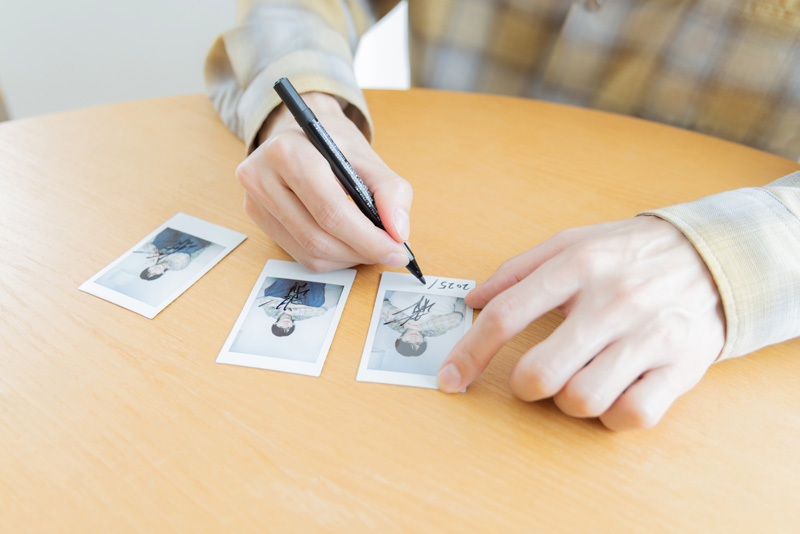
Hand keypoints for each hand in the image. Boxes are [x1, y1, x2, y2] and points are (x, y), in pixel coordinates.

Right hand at [236, 92, 412, 271]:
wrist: (303, 133)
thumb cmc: (334, 144)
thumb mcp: (369, 157)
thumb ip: (391, 191)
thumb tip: (398, 233)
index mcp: (288, 151)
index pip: (330, 210)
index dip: (367, 238)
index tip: (397, 250)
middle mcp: (261, 175)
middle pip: (317, 236)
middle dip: (361, 251)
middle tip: (390, 253)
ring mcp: (254, 199)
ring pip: (309, 251)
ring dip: (348, 258)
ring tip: (371, 247)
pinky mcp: (257, 217)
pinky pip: (299, 254)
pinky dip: (331, 258)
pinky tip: (347, 245)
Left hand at [437, 216, 724, 430]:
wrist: (716, 255)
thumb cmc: (630, 253)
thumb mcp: (573, 242)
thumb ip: (518, 269)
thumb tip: (471, 298)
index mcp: (577, 265)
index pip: (506, 315)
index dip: (470, 353)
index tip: (450, 378)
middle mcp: (612, 301)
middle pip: (540, 373)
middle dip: (525, 385)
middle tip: (535, 375)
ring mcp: (649, 336)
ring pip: (581, 400)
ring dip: (569, 399)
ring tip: (581, 376)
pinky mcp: (681, 368)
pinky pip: (630, 416)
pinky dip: (612, 414)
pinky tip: (615, 390)